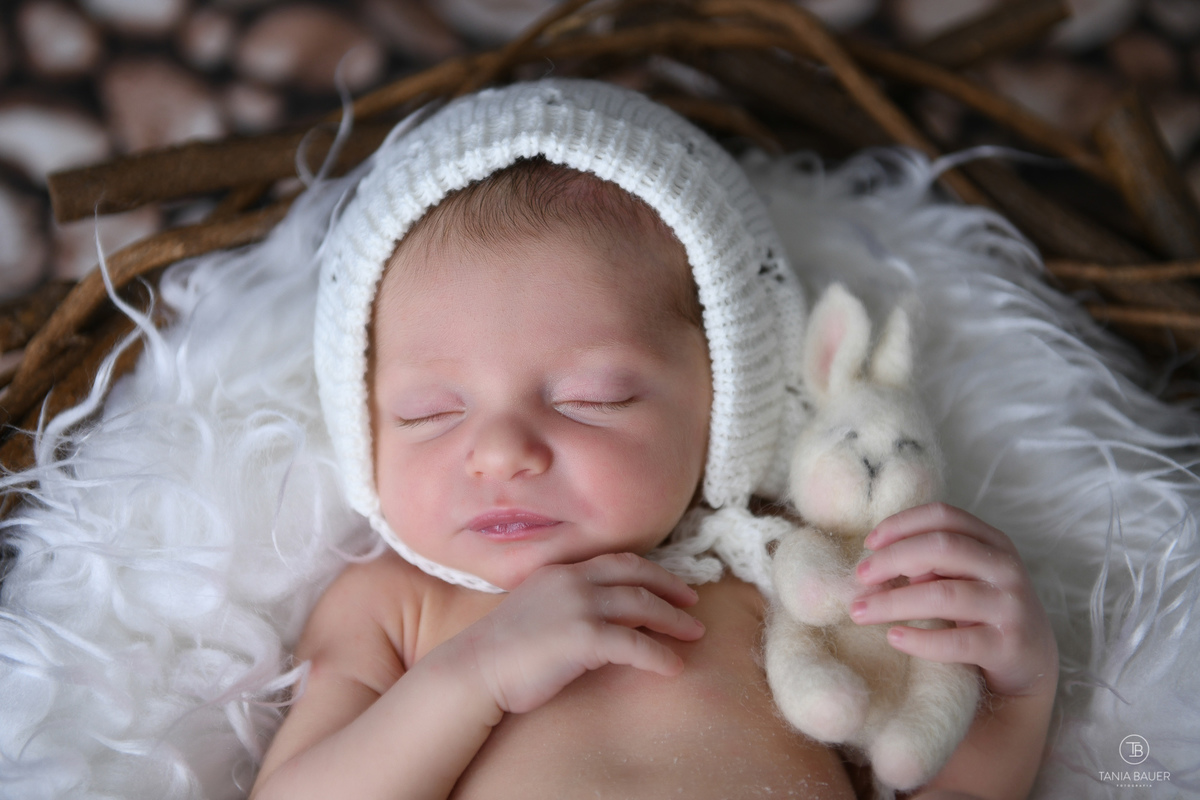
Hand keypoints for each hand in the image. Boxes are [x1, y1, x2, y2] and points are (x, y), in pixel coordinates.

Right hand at [452, 552, 704, 715]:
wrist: (474, 669)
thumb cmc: (502, 651)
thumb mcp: (538, 611)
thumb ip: (569, 605)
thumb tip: (606, 619)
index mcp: (562, 571)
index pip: (618, 562)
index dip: (651, 572)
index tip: (673, 586)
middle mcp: (573, 581)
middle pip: (637, 576)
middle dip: (671, 589)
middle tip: (694, 604)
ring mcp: (578, 607)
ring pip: (642, 606)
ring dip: (673, 620)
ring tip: (694, 635)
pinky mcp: (582, 638)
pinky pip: (634, 645)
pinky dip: (658, 655)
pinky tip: (672, 667)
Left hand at [849, 503, 1057, 697]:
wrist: (1032, 664)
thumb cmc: (983, 612)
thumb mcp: (965, 577)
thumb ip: (932, 561)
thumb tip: (878, 560)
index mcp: (992, 542)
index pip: (943, 516)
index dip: (901, 524)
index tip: (868, 543)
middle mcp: (1005, 568)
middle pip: (941, 548)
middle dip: (892, 559)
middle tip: (859, 578)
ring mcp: (1010, 606)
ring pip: (943, 594)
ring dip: (893, 602)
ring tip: (860, 612)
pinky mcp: (1008, 646)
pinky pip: (957, 641)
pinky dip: (920, 640)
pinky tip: (893, 638)